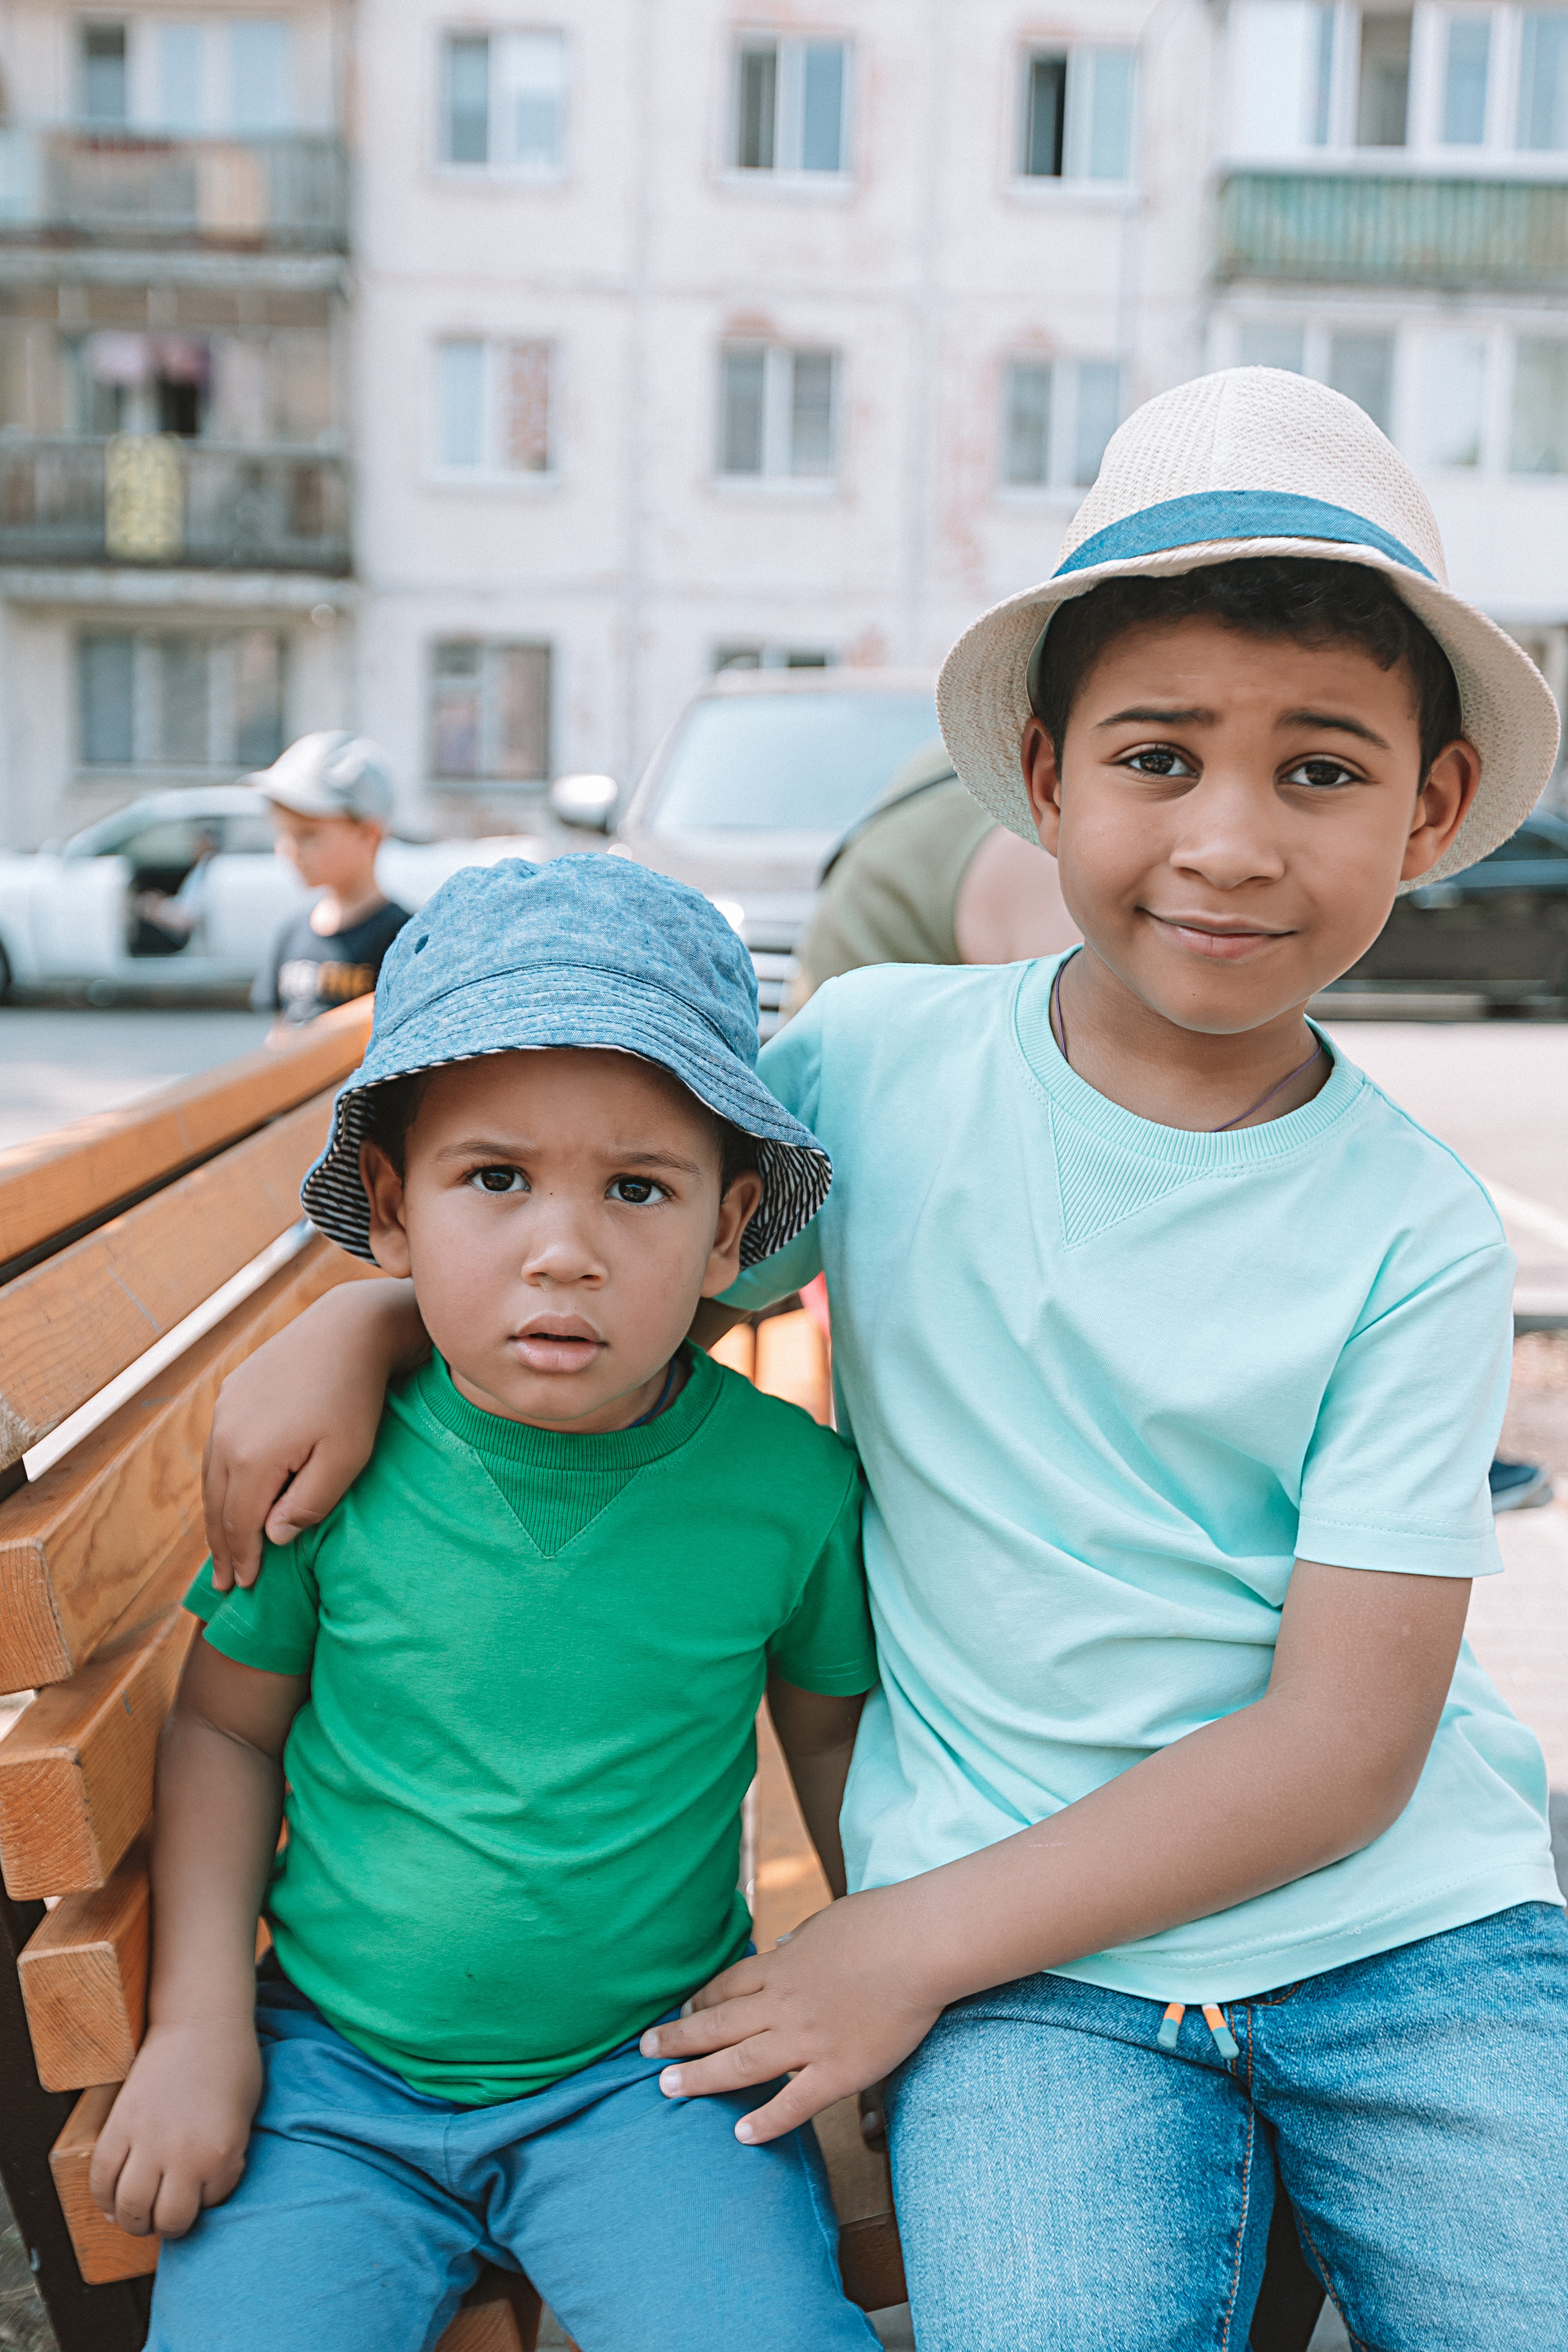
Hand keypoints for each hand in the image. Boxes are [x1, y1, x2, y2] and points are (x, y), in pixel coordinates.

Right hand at [89, 2020, 262, 2237]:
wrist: (200, 2021)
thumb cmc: (232, 2067)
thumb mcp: (243, 2120)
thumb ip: (225, 2162)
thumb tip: (201, 2198)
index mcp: (222, 2154)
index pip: (209, 2207)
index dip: (206, 2202)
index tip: (204, 2189)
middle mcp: (183, 2154)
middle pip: (166, 2220)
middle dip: (167, 2226)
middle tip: (166, 2216)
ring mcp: (148, 2140)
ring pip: (129, 2208)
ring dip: (132, 2221)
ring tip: (138, 2217)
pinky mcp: (119, 2125)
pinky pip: (101, 2178)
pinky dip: (103, 2198)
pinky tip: (112, 2202)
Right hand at [203, 1284, 415, 1588]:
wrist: (349, 1329)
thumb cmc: (357, 1399)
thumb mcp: (346, 1460)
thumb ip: (308, 1505)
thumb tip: (271, 1536)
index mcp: (253, 1458)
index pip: (241, 1524)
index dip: (242, 1559)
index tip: (244, 1588)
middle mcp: (227, 1435)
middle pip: (219, 1505)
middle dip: (222, 1547)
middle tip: (223, 1583)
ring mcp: (226, 1411)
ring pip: (213, 1477)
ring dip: (217, 1515)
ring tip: (222, 1548)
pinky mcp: (232, 1392)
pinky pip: (219, 1448)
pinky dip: (221, 1480)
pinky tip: (229, 1494)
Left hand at [639, 1891, 942, 2144]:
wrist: (921, 1944)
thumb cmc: (882, 1923)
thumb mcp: (828, 1920)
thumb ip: (801, 1938)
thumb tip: (783, 1941)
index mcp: (783, 1965)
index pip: (726, 1987)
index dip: (698, 2003)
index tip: (679, 2015)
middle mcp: (784, 2004)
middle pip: (718, 2024)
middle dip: (679, 2039)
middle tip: (645, 2052)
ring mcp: (808, 2040)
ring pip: (741, 2063)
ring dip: (701, 2077)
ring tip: (668, 2088)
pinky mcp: (839, 2070)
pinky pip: (794, 2102)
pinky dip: (765, 2119)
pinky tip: (741, 2134)